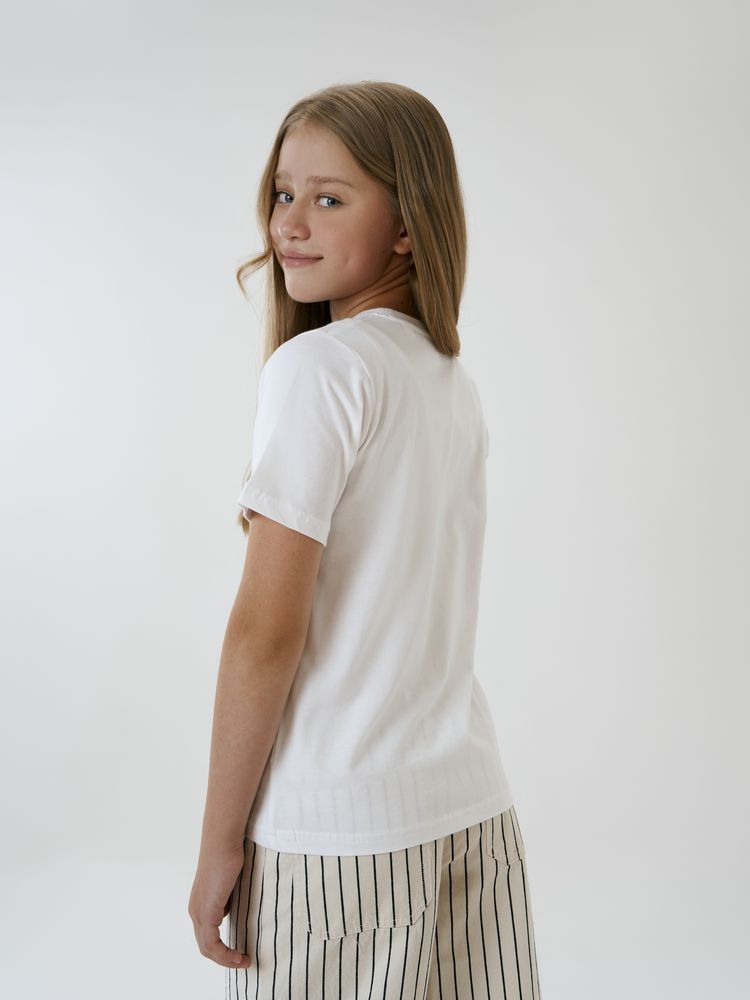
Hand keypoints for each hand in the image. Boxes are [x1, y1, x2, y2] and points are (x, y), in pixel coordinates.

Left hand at [188, 842, 251, 968]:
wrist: (222, 841)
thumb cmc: (229, 854)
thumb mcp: (228, 883)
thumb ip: (228, 898)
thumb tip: (232, 909)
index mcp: (200, 904)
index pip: (206, 936)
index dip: (221, 949)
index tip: (239, 952)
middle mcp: (195, 910)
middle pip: (205, 946)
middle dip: (224, 959)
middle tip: (243, 961)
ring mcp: (199, 911)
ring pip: (207, 948)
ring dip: (225, 960)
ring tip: (243, 962)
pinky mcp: (207, 910)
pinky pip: (212, 942)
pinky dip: (225, 954)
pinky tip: (238, 955)